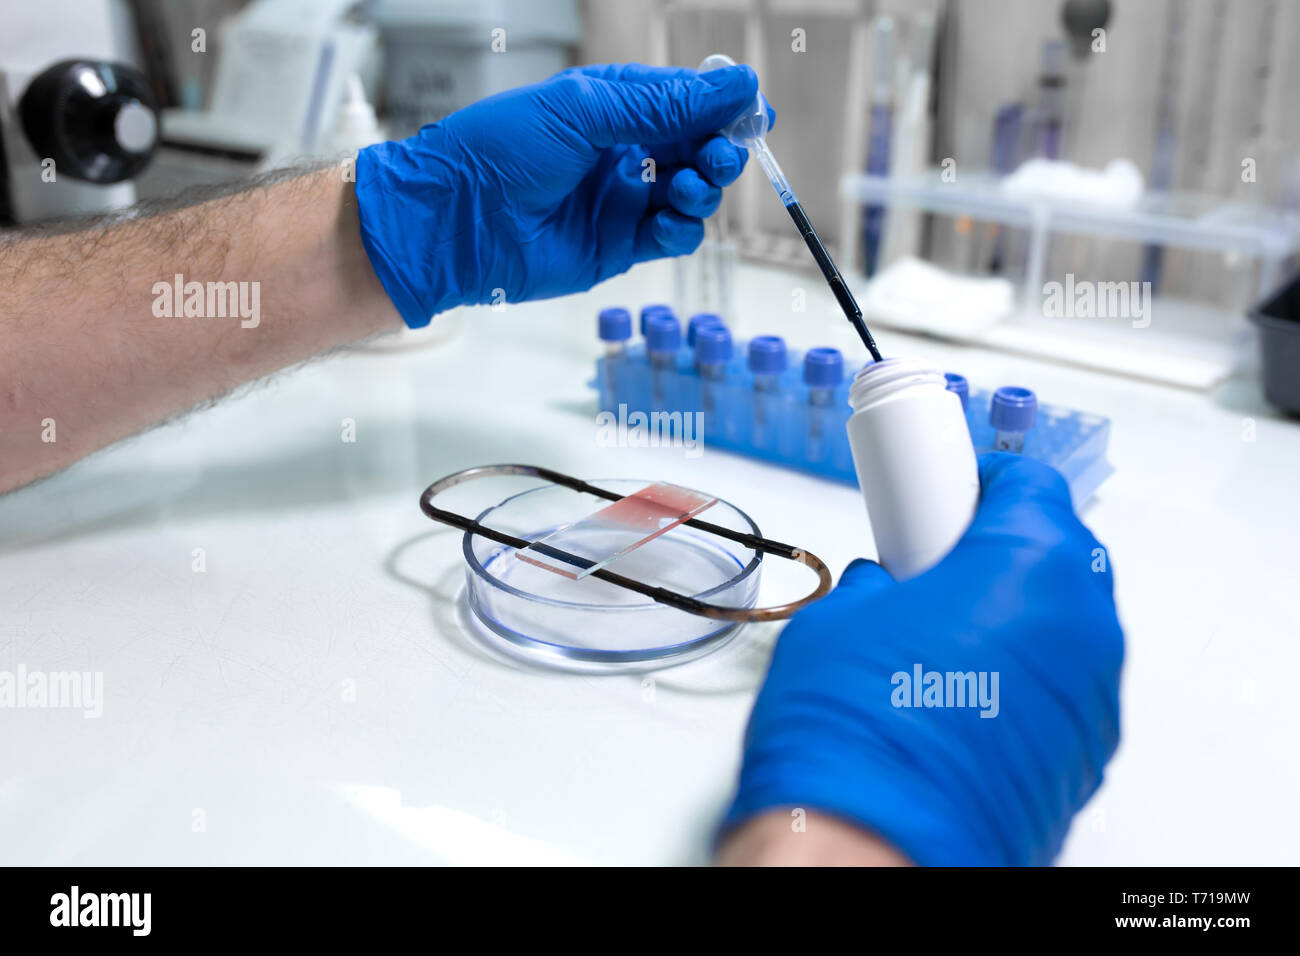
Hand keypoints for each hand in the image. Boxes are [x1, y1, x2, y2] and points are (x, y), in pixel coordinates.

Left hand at [354, 63, 766, 327]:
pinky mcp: (619, 247)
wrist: (455, 221)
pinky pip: (672, 238)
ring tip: (686, 187)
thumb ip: (663, 104)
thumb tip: (737, 87)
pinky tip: (669, 221)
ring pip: (692, 195)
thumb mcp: (585, 110)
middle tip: (719, 156)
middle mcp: (622, 151)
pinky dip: (683, 230)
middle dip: (718, 150)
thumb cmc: (500, 151)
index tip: (755, 111)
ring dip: (704, 189)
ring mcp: (622, 201)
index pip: (685, 101)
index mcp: (612, 106)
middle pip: (697, 148)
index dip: (723, 107)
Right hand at [722, 454, 1124, 865]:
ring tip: (936, 642)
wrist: (870, 847)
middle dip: (999, 547)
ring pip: (1062, 624)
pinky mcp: (1086, 757)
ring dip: (1012, 615)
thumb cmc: (856, 731)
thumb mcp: (843, 615)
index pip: (1031, 482)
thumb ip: (882, 581)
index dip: (982, 478)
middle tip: (932, 562)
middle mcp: (1083, 628)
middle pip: (1056, 552)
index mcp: (1031, 566)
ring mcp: (1092, 699)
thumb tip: (886, 589)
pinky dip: (1021, 679)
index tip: (948, 487)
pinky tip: (955, 697)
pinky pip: (1061, 688)